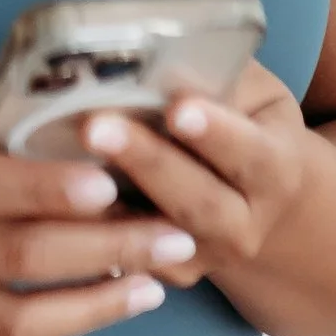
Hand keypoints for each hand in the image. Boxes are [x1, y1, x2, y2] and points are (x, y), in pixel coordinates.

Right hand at [0, 53, 194, 335]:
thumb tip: (53, 79)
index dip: (45, 191)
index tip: (113, 185)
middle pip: (6, 257)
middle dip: (101, 250)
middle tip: (172, 235)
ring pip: (3, 319)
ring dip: (89, 306)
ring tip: (152, 285)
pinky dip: (45, 330)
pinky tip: (95, 307)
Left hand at [74, 62, 315, 285]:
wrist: (261, 200)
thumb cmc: (249, 125)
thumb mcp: (255, 95)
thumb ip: (221, 79)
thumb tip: (160, 61)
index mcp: (277, 171)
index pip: (250, 154)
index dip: (216, 133)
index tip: (178, 109)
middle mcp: (247, 224)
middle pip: (198, 202)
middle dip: (146, 163)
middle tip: (97, 127)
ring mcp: (207, 255)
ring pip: (158, 237)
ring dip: (109, 202)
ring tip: (68, 162)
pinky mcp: (170, 273)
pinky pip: (129, 256)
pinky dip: (93, 229)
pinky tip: (58, 197)